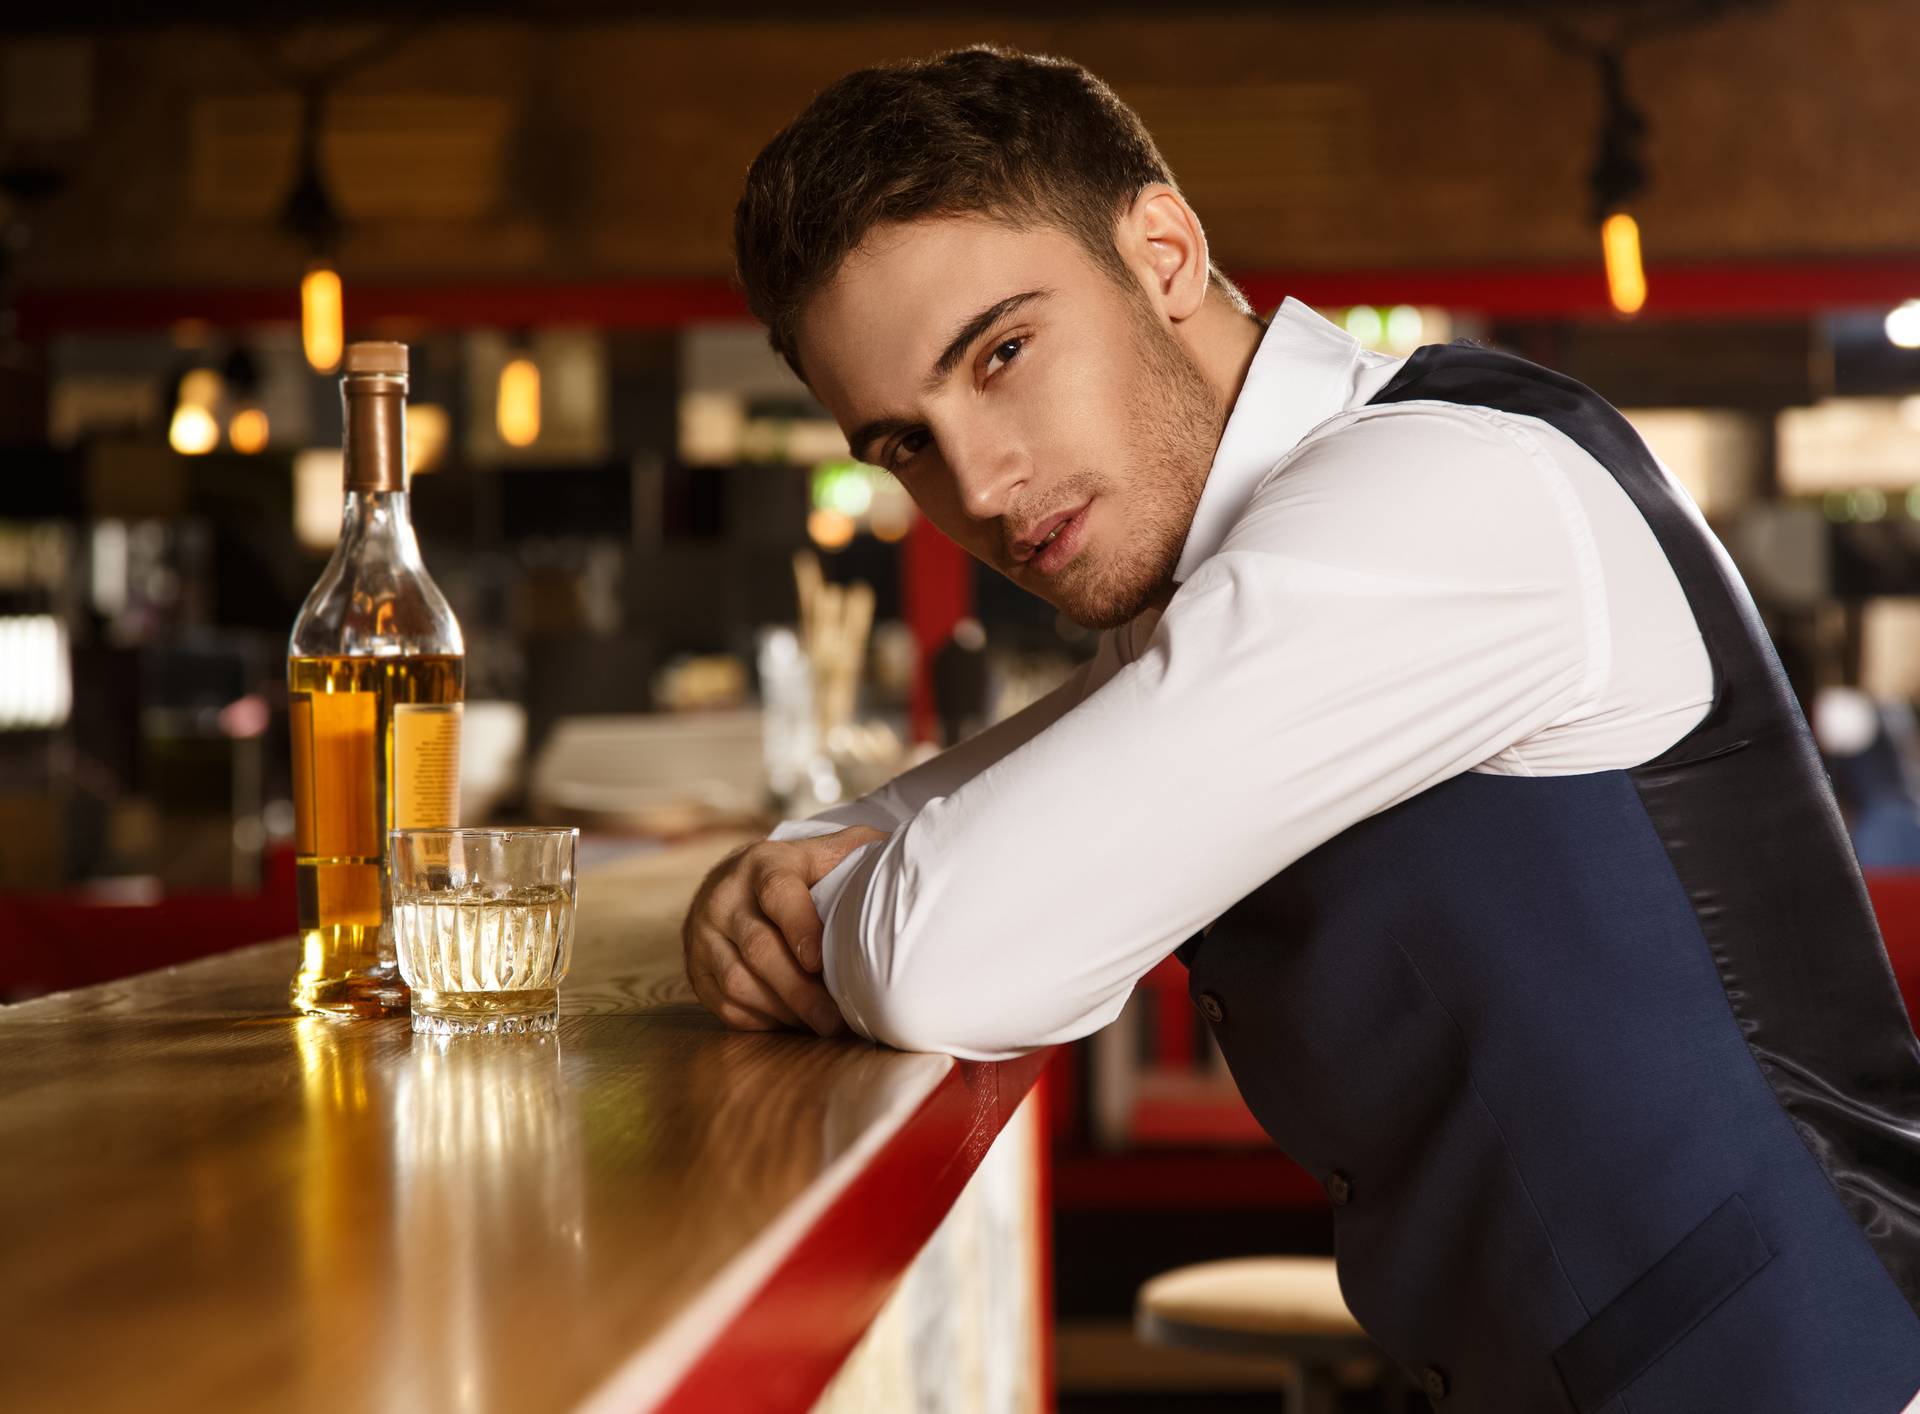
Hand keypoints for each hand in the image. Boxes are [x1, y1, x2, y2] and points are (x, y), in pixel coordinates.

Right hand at [681, 826, 886, 1036]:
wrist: (734, 880)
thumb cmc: (798, 872)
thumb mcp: (824, 851)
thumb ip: (859, 851)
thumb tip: (906, 857)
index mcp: (763, 864)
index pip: (778, 894)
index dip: (800, 928)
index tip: (821, 961)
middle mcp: (725, 897)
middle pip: (759, 949)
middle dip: (800, 990)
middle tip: (834, 1019)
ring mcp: (703, 935)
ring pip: (738, 982)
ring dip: (784, 1010)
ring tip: (821, 1024)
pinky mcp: (696, 968)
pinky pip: (725, 1005)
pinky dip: (763, 1020)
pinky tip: (793, 1022)